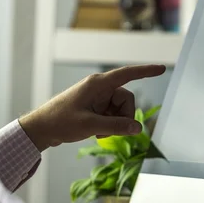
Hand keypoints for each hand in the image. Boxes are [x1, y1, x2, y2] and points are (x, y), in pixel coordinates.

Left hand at [19, 65, 165, 150]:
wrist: (41, 129)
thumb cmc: (61, 122)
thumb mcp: (90, 126)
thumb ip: (116, 127)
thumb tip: (138, 128)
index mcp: (98, 84)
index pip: (128, 74)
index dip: (146, 71)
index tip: (162, 69)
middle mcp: (99, 88)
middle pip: (126, 100)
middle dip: (124, 117)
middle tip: (111, 131)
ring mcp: (97, 98)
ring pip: (120, 110)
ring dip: (115, 123)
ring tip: (98, 133)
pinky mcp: (94, 107)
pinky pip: (112, 115)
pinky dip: (109, 125)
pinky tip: (96, 133)